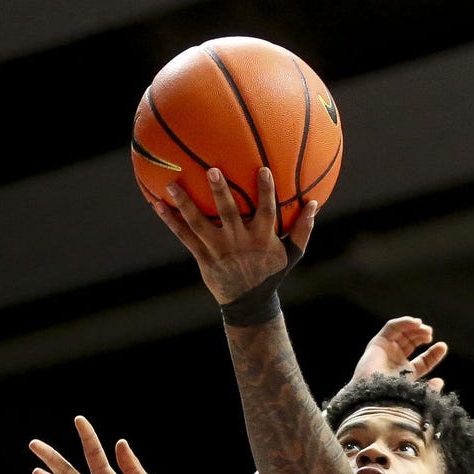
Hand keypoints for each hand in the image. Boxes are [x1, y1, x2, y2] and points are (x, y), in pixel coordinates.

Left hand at [152, 166, 315, 304]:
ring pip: (200, 224)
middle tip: (212, 171)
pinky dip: (171, 222)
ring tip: (172, 186)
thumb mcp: (292, 255)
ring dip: (186, 205)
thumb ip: (303, 230)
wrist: (250, 303)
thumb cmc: (271, 273)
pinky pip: (185, 237)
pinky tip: (158, 205)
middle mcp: (239, 243)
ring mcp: (219, 251)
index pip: (265, 212)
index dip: (265, 192)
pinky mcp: (204, 258)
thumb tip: (315, 203)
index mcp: (262, 239)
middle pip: (229, 214)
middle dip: (221, 193)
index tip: (262, 169)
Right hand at [350, 316, 447, 390]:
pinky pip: (391, 328)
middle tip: (430, 334)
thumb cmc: (396, 399)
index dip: (434, 353)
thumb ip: (430, 389)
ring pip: (402, 333)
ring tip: (426, 330)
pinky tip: (415, 323)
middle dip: (422, 336)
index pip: (423, 361)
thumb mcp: (419, 394)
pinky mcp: (377, 344)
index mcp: (406, 376)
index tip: (443, 346)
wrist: (377, 398)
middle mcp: (395, 363)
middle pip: (412, 343)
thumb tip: (440, 382)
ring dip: (415, 328)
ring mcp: (386, 353)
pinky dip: (404, 322)